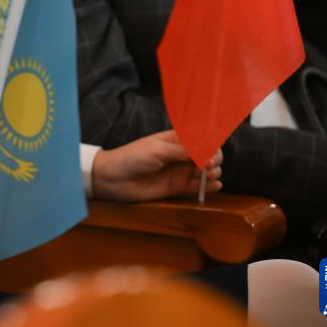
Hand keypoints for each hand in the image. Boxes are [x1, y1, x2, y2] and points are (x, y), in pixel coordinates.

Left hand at [91, 130, 221, 201]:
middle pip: (208, 155)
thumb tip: (207, 151)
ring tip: (207, 175)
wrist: (113, 178)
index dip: (211, 144)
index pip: (201, 138)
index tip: (211, 150)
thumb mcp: (158, 150)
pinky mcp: (178, 188)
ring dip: (213, 172)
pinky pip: (198, 187)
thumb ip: (183, 151)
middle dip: (214, 159)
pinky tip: (214, 185)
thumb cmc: (132, 157)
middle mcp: (181, 155)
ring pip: (206, 171)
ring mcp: (180, 171)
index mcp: (176, 139)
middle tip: (208, 165)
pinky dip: (209, 187)